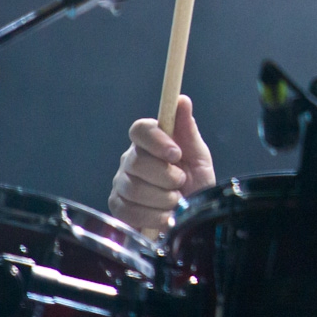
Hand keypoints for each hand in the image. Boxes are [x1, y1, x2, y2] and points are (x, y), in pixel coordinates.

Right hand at [108, 95, 215, 230]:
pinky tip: (166, 216)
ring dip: (163, 199)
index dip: (156, 140)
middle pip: (137, 162)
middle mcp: (131, 159)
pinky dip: (153, 216)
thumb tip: (182, 99)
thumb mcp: (199, 156)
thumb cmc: (196, 183)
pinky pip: (128, 210)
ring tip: (176, 200)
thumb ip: (188, 130)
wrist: (192, 217)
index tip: (177, 153)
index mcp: (150, 142)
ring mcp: (121, 183)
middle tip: (181, 183)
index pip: (140, 129)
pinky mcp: (117, 206)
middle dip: (166, 177)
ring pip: (134, 189)